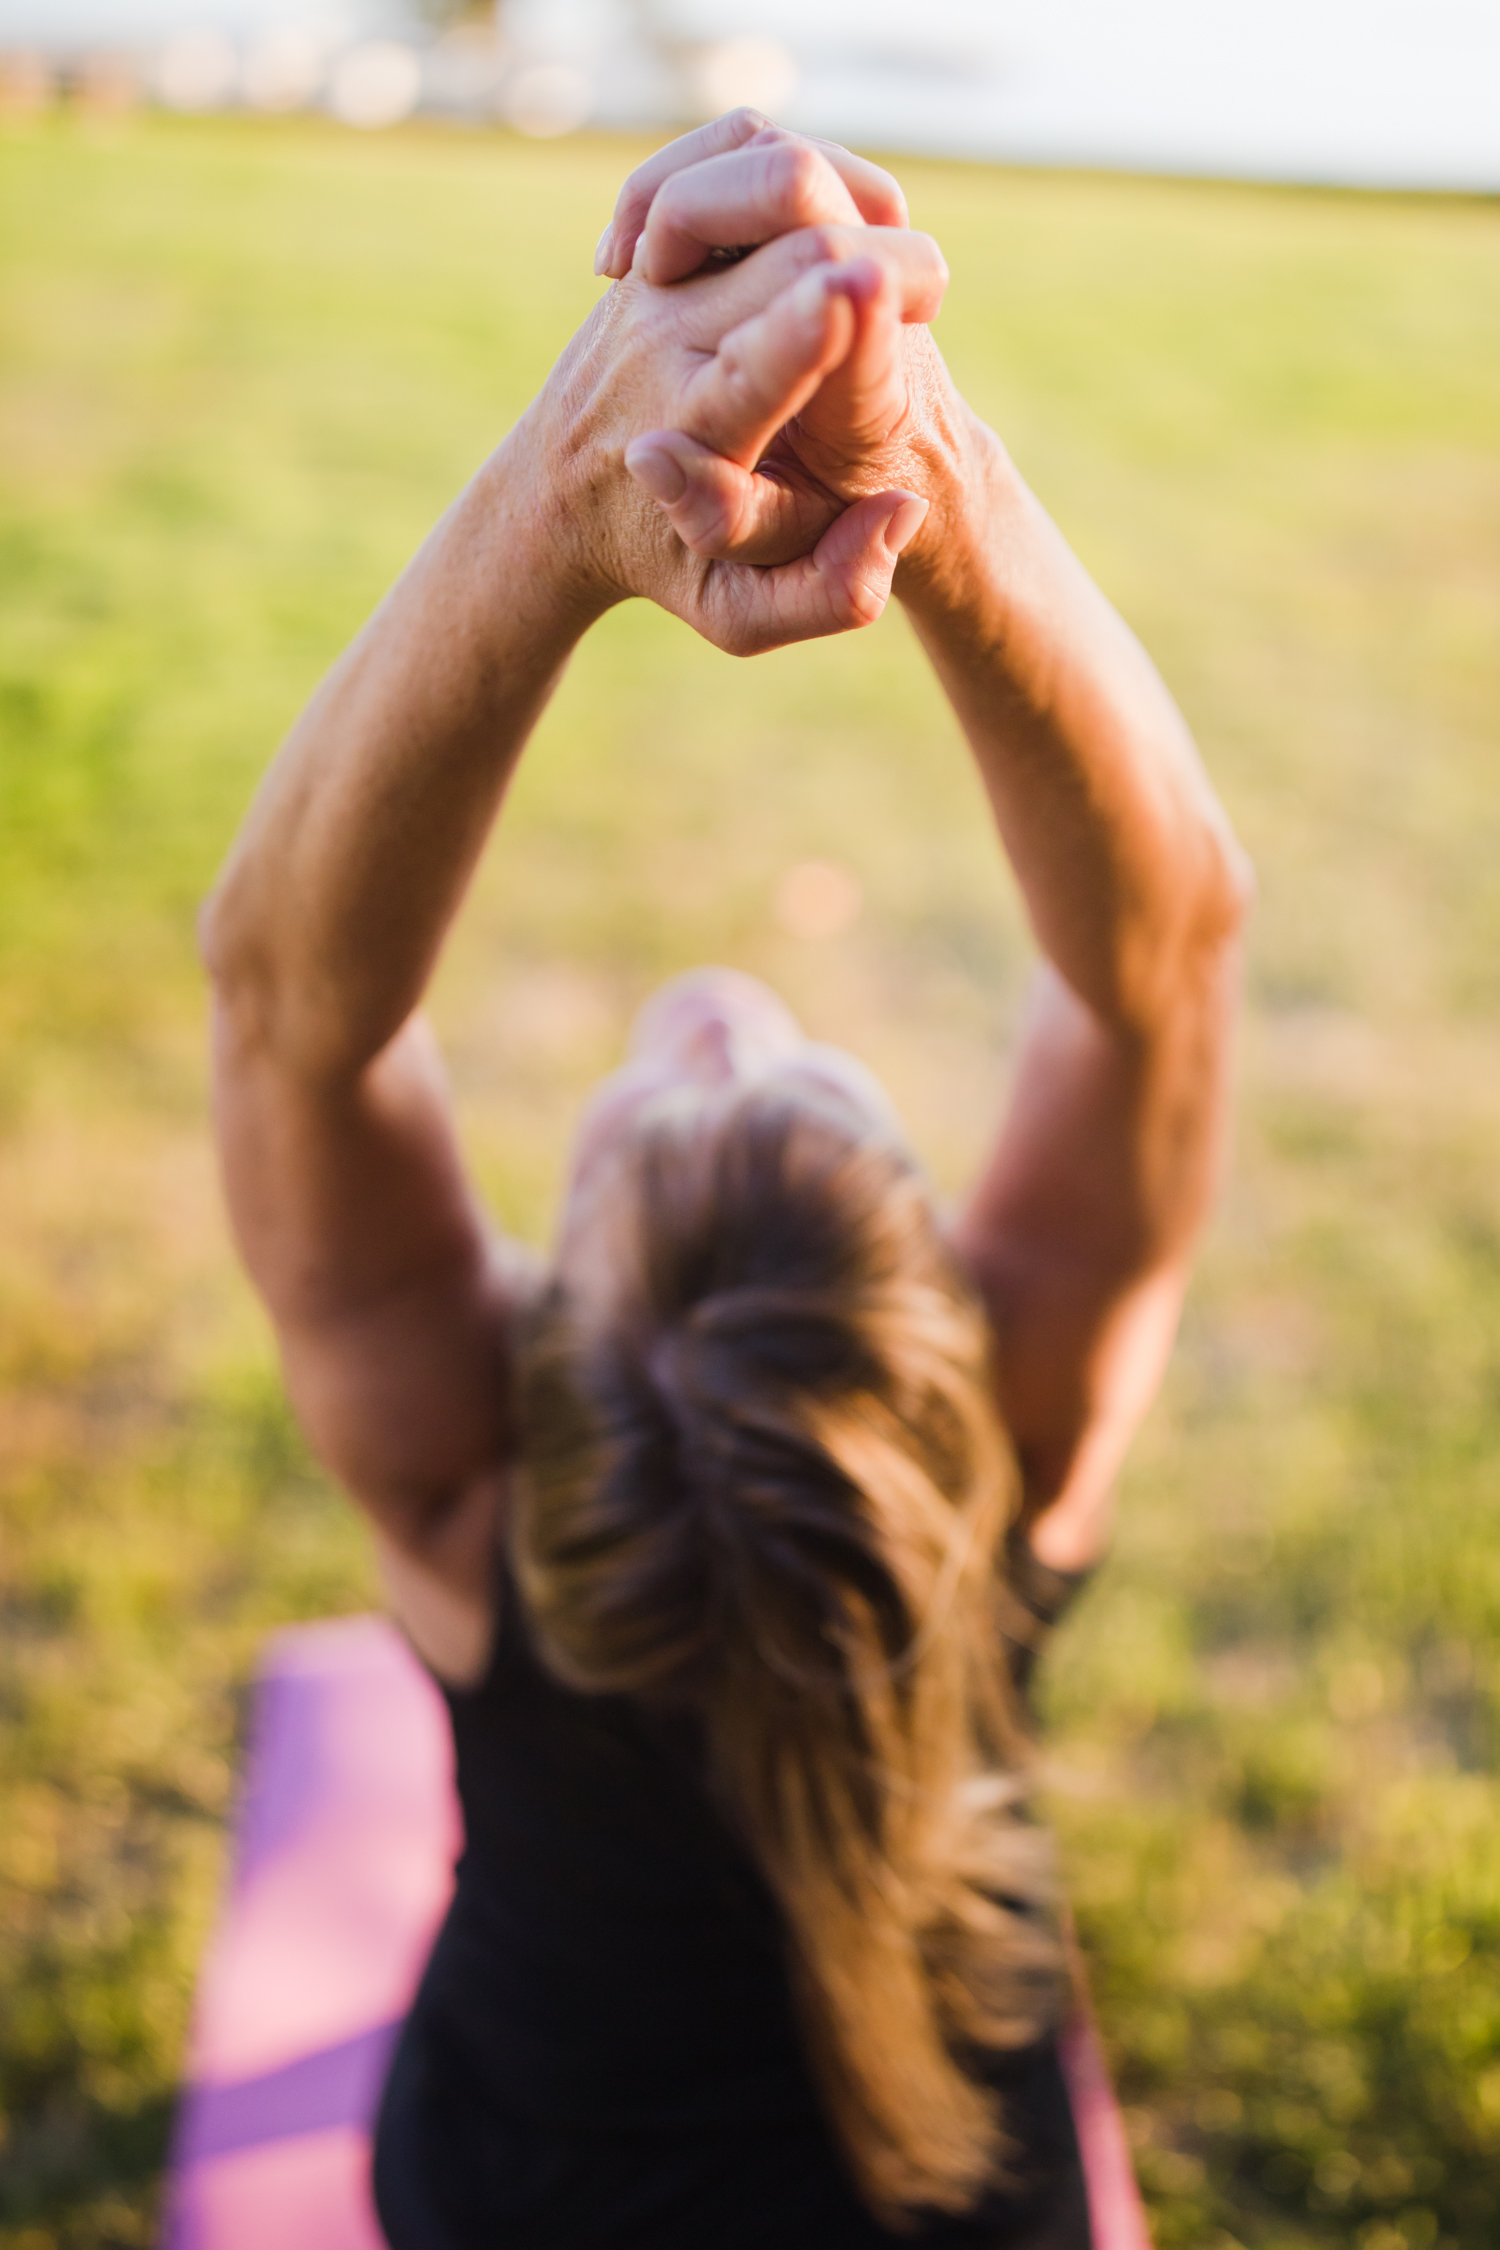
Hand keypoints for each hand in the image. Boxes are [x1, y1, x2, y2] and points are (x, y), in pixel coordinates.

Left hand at [521, 142, 940, 654]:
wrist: (556, 502)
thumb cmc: (666, 566)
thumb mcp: (741, 616)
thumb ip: (831, 594)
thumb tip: (900, 513)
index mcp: (696, 440)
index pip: (750, 373)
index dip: (810, 329)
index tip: (863, 288)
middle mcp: (665, 345)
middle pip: (793, 255)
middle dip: (888, 260)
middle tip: (921, 309)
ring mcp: (654, 279)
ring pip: (758, 173)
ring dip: (849, 194)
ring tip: (872, 264)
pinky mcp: (657, 237)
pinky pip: (729, 143)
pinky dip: (789, 159)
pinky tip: (817, 218)